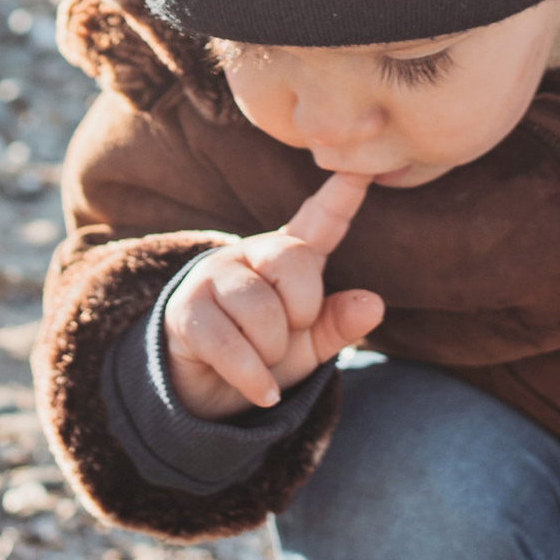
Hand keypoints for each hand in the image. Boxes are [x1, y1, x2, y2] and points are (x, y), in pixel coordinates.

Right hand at [163, 169, 384, 418]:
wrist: (208, 392)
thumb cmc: (265, 355)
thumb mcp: (310, 343)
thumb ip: (339, 323)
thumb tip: (374, 303)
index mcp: (286, 257)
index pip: (319, 221)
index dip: (341, 195)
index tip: (364, 167)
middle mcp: (248, 255)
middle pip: (291, 259)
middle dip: (302, 308)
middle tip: (290, 332)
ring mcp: (212, 278)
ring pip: (259, 308)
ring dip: (272, 351)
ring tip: (264, 361)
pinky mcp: (186, 312)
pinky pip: (229, 344)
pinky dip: (253, 376)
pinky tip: (262, 392)